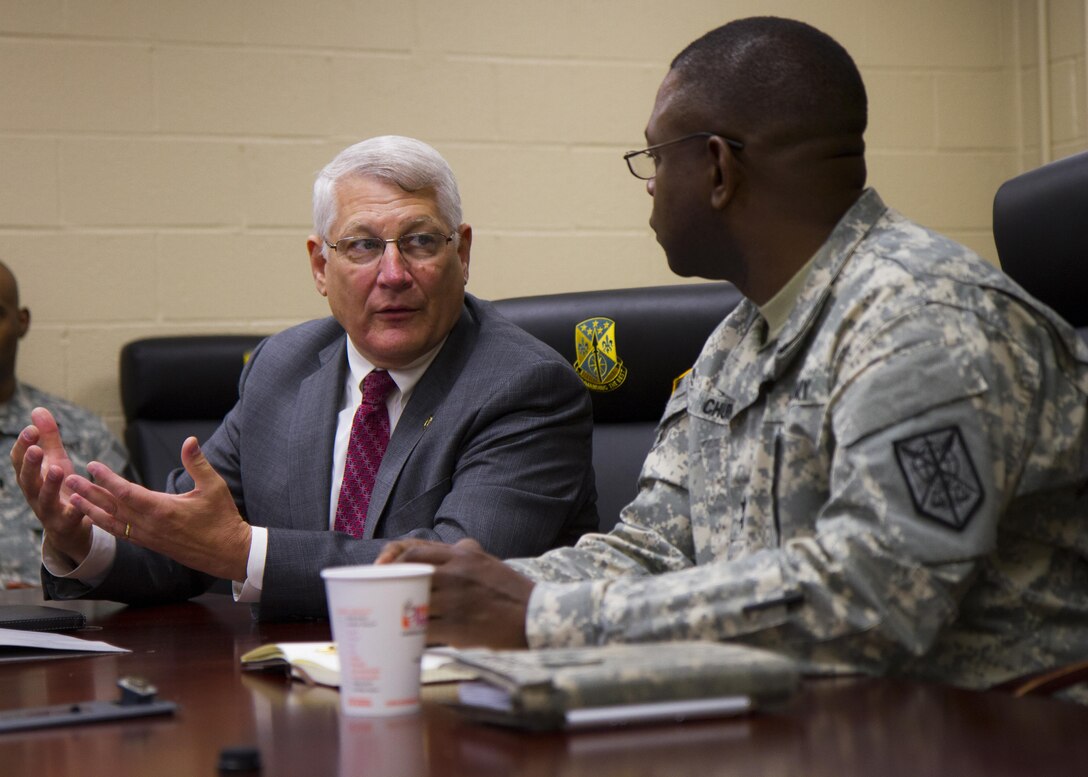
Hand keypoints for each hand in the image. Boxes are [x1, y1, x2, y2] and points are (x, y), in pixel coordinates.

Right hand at [11, 407, 92, 562]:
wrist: (67, 529)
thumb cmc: (59, 489)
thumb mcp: (55, 461)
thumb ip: (48, 439)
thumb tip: (38, 409)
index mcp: (31, 477)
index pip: (19, 461)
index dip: (23, 446)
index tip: (31, 429)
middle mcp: (34, 494)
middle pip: (27, 479)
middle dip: (30, 464)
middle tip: (36, 449)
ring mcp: (48, 511)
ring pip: (45, 499)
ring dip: (49, 484)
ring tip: (57, 469)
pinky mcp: (67, 523)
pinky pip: (70, 516)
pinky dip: (74, 508)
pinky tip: (79, 498)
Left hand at [65, 436, 251, 581]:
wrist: (227, 552)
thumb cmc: (222, 519)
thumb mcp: (214, 487)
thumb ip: (198, 463)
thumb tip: (189, 441)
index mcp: (163, 509)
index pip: (127, 492)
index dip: (108, 478)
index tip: (92, 465)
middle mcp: (150, 525)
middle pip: (112, 507)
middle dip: (89, 492)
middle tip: (68, 479)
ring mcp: (148, 536)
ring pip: (112, 522)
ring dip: (90, 509)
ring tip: (71, 498)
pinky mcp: (150, 543)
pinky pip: (120, 533)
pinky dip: (104, 524)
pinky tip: (94, 517)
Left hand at [378, 538, 532, 648]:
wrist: (536, 617)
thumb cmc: (511, 591)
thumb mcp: (489, 562)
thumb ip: (468, 553)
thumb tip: (456, 545)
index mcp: (463, 555)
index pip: (415, 549)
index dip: (391, 557)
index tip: (379, 567)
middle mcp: (457, 573)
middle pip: (407, 572)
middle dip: (387, 582)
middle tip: (376, 594)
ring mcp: (456, 600)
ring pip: (410, 601)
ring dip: (394, 610)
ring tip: (384, 618)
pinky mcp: (458, 627)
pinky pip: (422, 630)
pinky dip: (409, 634)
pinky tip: (403, 639)